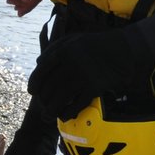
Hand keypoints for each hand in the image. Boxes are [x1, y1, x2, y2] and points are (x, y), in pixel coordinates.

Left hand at [26, 26, 145, 120]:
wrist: (123, 48)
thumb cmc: (95, 43)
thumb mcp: (73, 39)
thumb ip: (54, 48)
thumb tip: (38, 63)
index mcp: (63, 50)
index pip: (42, 70)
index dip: (34, 83)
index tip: (31, 92)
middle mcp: (71, 63)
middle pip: (50, 86)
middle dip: (42, 100)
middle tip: (40, 108)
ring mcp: (84, 76)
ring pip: (61, 97)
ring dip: (51, 109)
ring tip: (47, 116)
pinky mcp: (95, 87)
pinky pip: (78, 103)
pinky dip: (69, 112)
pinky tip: (64, 116)